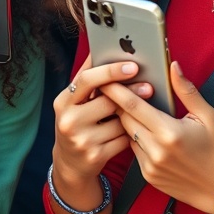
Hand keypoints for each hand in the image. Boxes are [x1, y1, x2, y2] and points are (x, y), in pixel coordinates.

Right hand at [52, 55, 153, 180]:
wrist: (70, 163)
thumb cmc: (77, 124)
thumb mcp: (74, 103)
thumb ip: (87, 81)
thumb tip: (101, 50)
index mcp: (63, 102)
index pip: (87, 80)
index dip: (111, 71)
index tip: (132, 66)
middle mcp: (69, 120)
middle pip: (107, 100)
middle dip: (131, 93)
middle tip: (149, 87)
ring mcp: (81, 139)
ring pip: (119, 121)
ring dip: (131, 117)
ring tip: (135, 115)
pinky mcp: (95, 155)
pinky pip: (124, 140)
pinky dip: (131, 135)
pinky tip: (130, 134)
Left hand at [99, 61, 213, 213]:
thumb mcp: (208, 117)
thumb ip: (187, 91)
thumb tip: (173, 67)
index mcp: (170, 132)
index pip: (133, 106)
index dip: (115, 91)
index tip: (104, 79)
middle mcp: (155, 149)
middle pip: (124, 119)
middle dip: (118, 104)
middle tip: (114, 90)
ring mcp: (149, 164)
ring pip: (127, 134)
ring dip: (127, 122)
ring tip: (131, 111)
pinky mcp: (146, 174)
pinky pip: (133, 150)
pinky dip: (135, 139)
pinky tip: (144, 133)